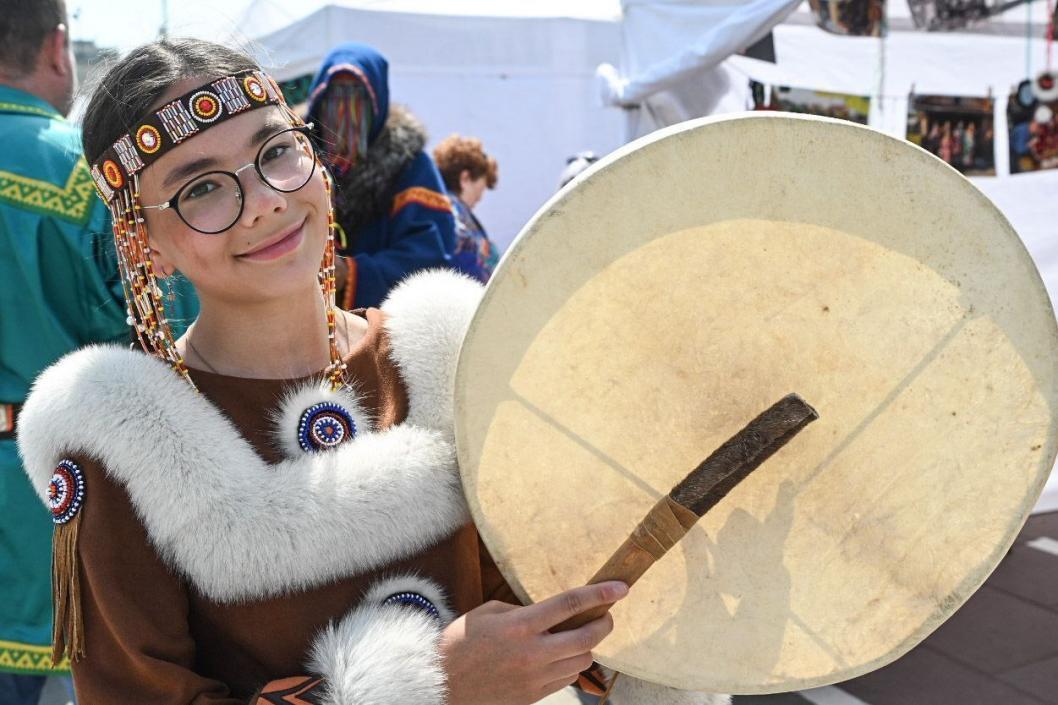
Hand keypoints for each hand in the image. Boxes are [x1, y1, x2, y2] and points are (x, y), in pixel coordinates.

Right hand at [440, 581, 627, 704]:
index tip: (620, 587)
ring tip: (578, 636)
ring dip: (587, 646)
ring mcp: (534, 677)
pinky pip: (567, 679)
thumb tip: (549, 613)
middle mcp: (532, 652)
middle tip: (606, 615)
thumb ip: (522, 611)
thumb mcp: (488, 613)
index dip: (599, 594)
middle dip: (604, 623)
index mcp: (520, 626)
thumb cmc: (460, 643)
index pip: (570, 604)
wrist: (441, 685)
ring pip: (582, 661)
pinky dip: (571, 665)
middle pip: (587, 637)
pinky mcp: (533, 695)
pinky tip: (562, 656)